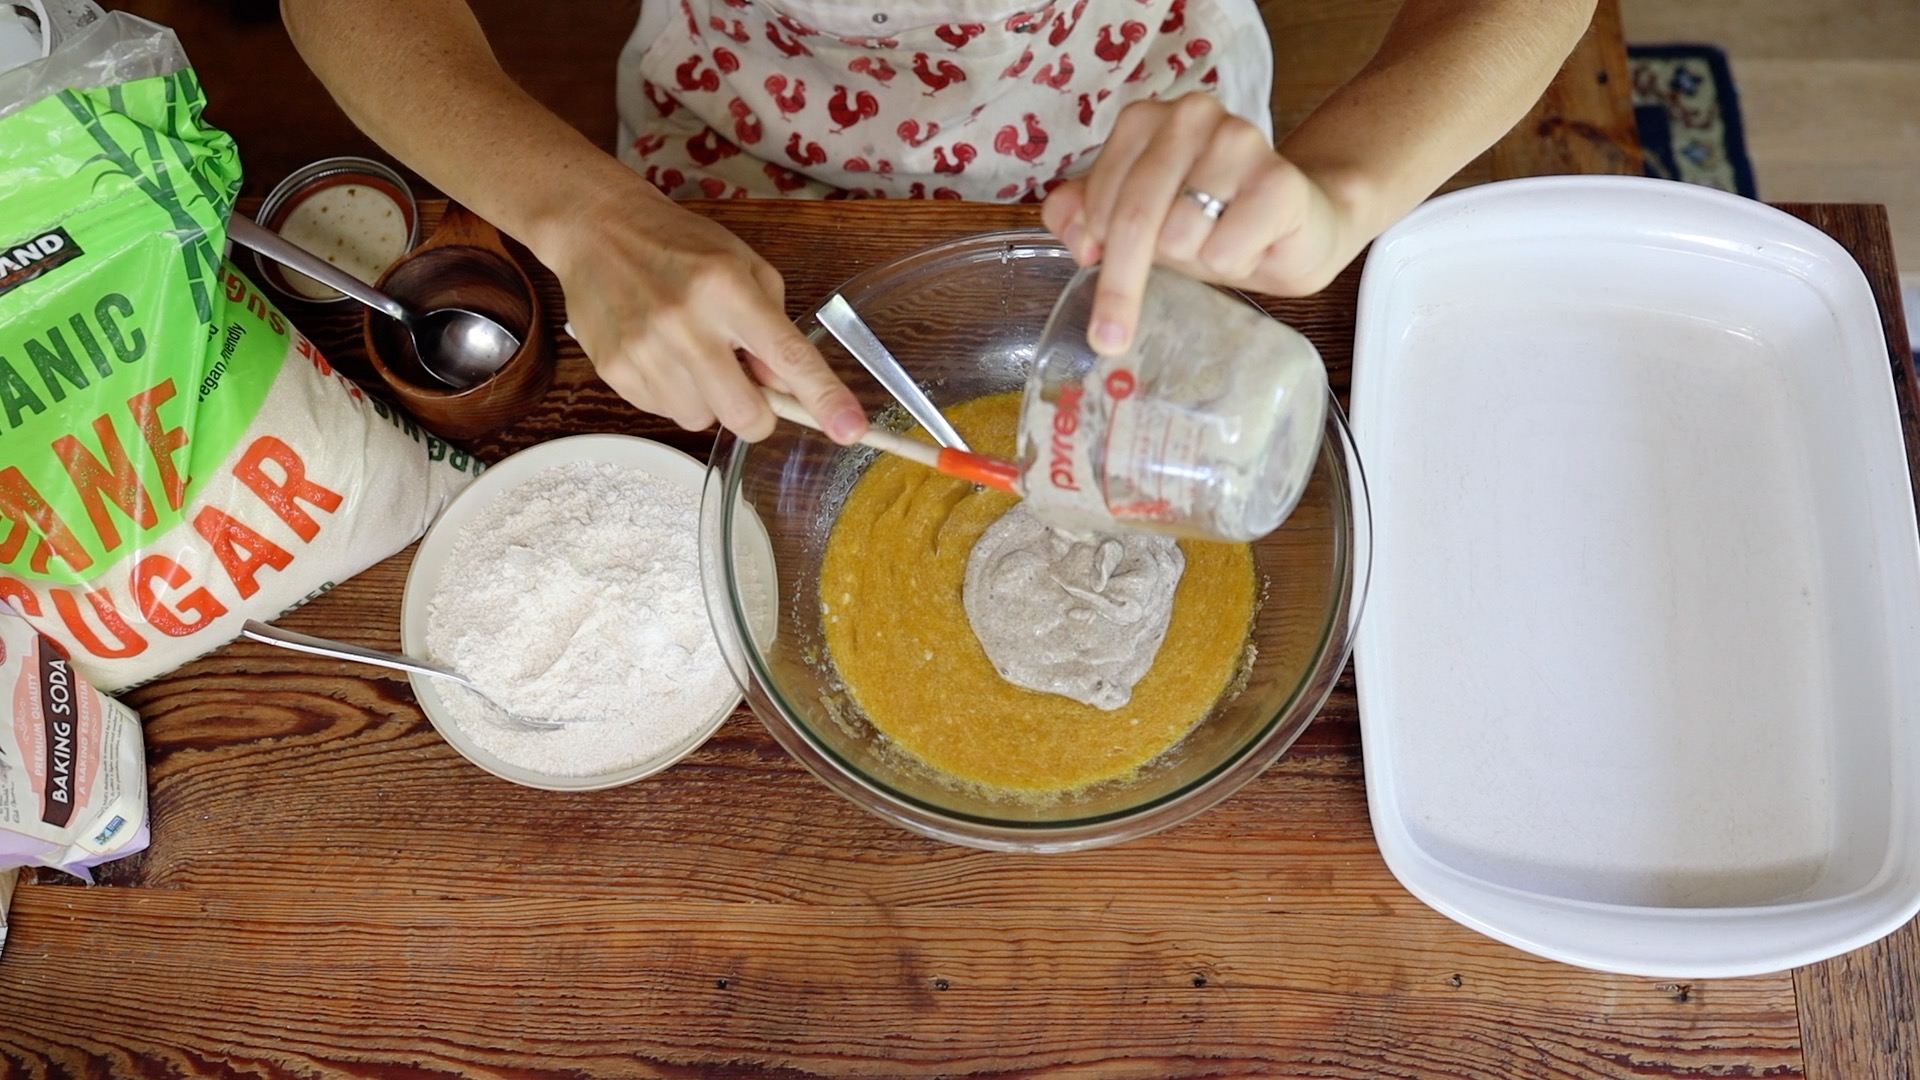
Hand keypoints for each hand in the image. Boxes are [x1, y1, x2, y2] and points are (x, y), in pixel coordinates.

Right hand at [541, 179, 866, 442]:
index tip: (851, 429)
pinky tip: (663, 354)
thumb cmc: (679, 245)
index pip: (788, 356)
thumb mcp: (743, 266)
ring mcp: (646, 351)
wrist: (596, 229)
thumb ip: (775, 326)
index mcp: (726, 289)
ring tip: (692, 355)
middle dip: (758, 412)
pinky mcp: (616, 370)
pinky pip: (665, 412)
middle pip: (746, 414)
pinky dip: (674, 394)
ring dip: (710, 399)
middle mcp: (686, 323)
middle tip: (747, 383)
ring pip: (703, 420)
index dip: (824, 399)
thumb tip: (788, 388)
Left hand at [1042, 93, 1361, 355]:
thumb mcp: (1141, 224)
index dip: (1091, 245)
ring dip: (1197, 258)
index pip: (1098, 196)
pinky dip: (1234, 262)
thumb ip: (1087, 217)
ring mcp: (1239, 140)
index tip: (1091, 271)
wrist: (1298, 227)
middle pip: (1134, 217)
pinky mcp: (1279, 179)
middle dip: (1120, 284)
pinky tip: (1254, 242)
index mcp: (1145, 121)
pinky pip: (1225, 251)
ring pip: (1180, 237)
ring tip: (1222, 242)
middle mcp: (1191, 116)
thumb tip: (1069, 229)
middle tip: (1109, 336)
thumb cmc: (1214, 222)